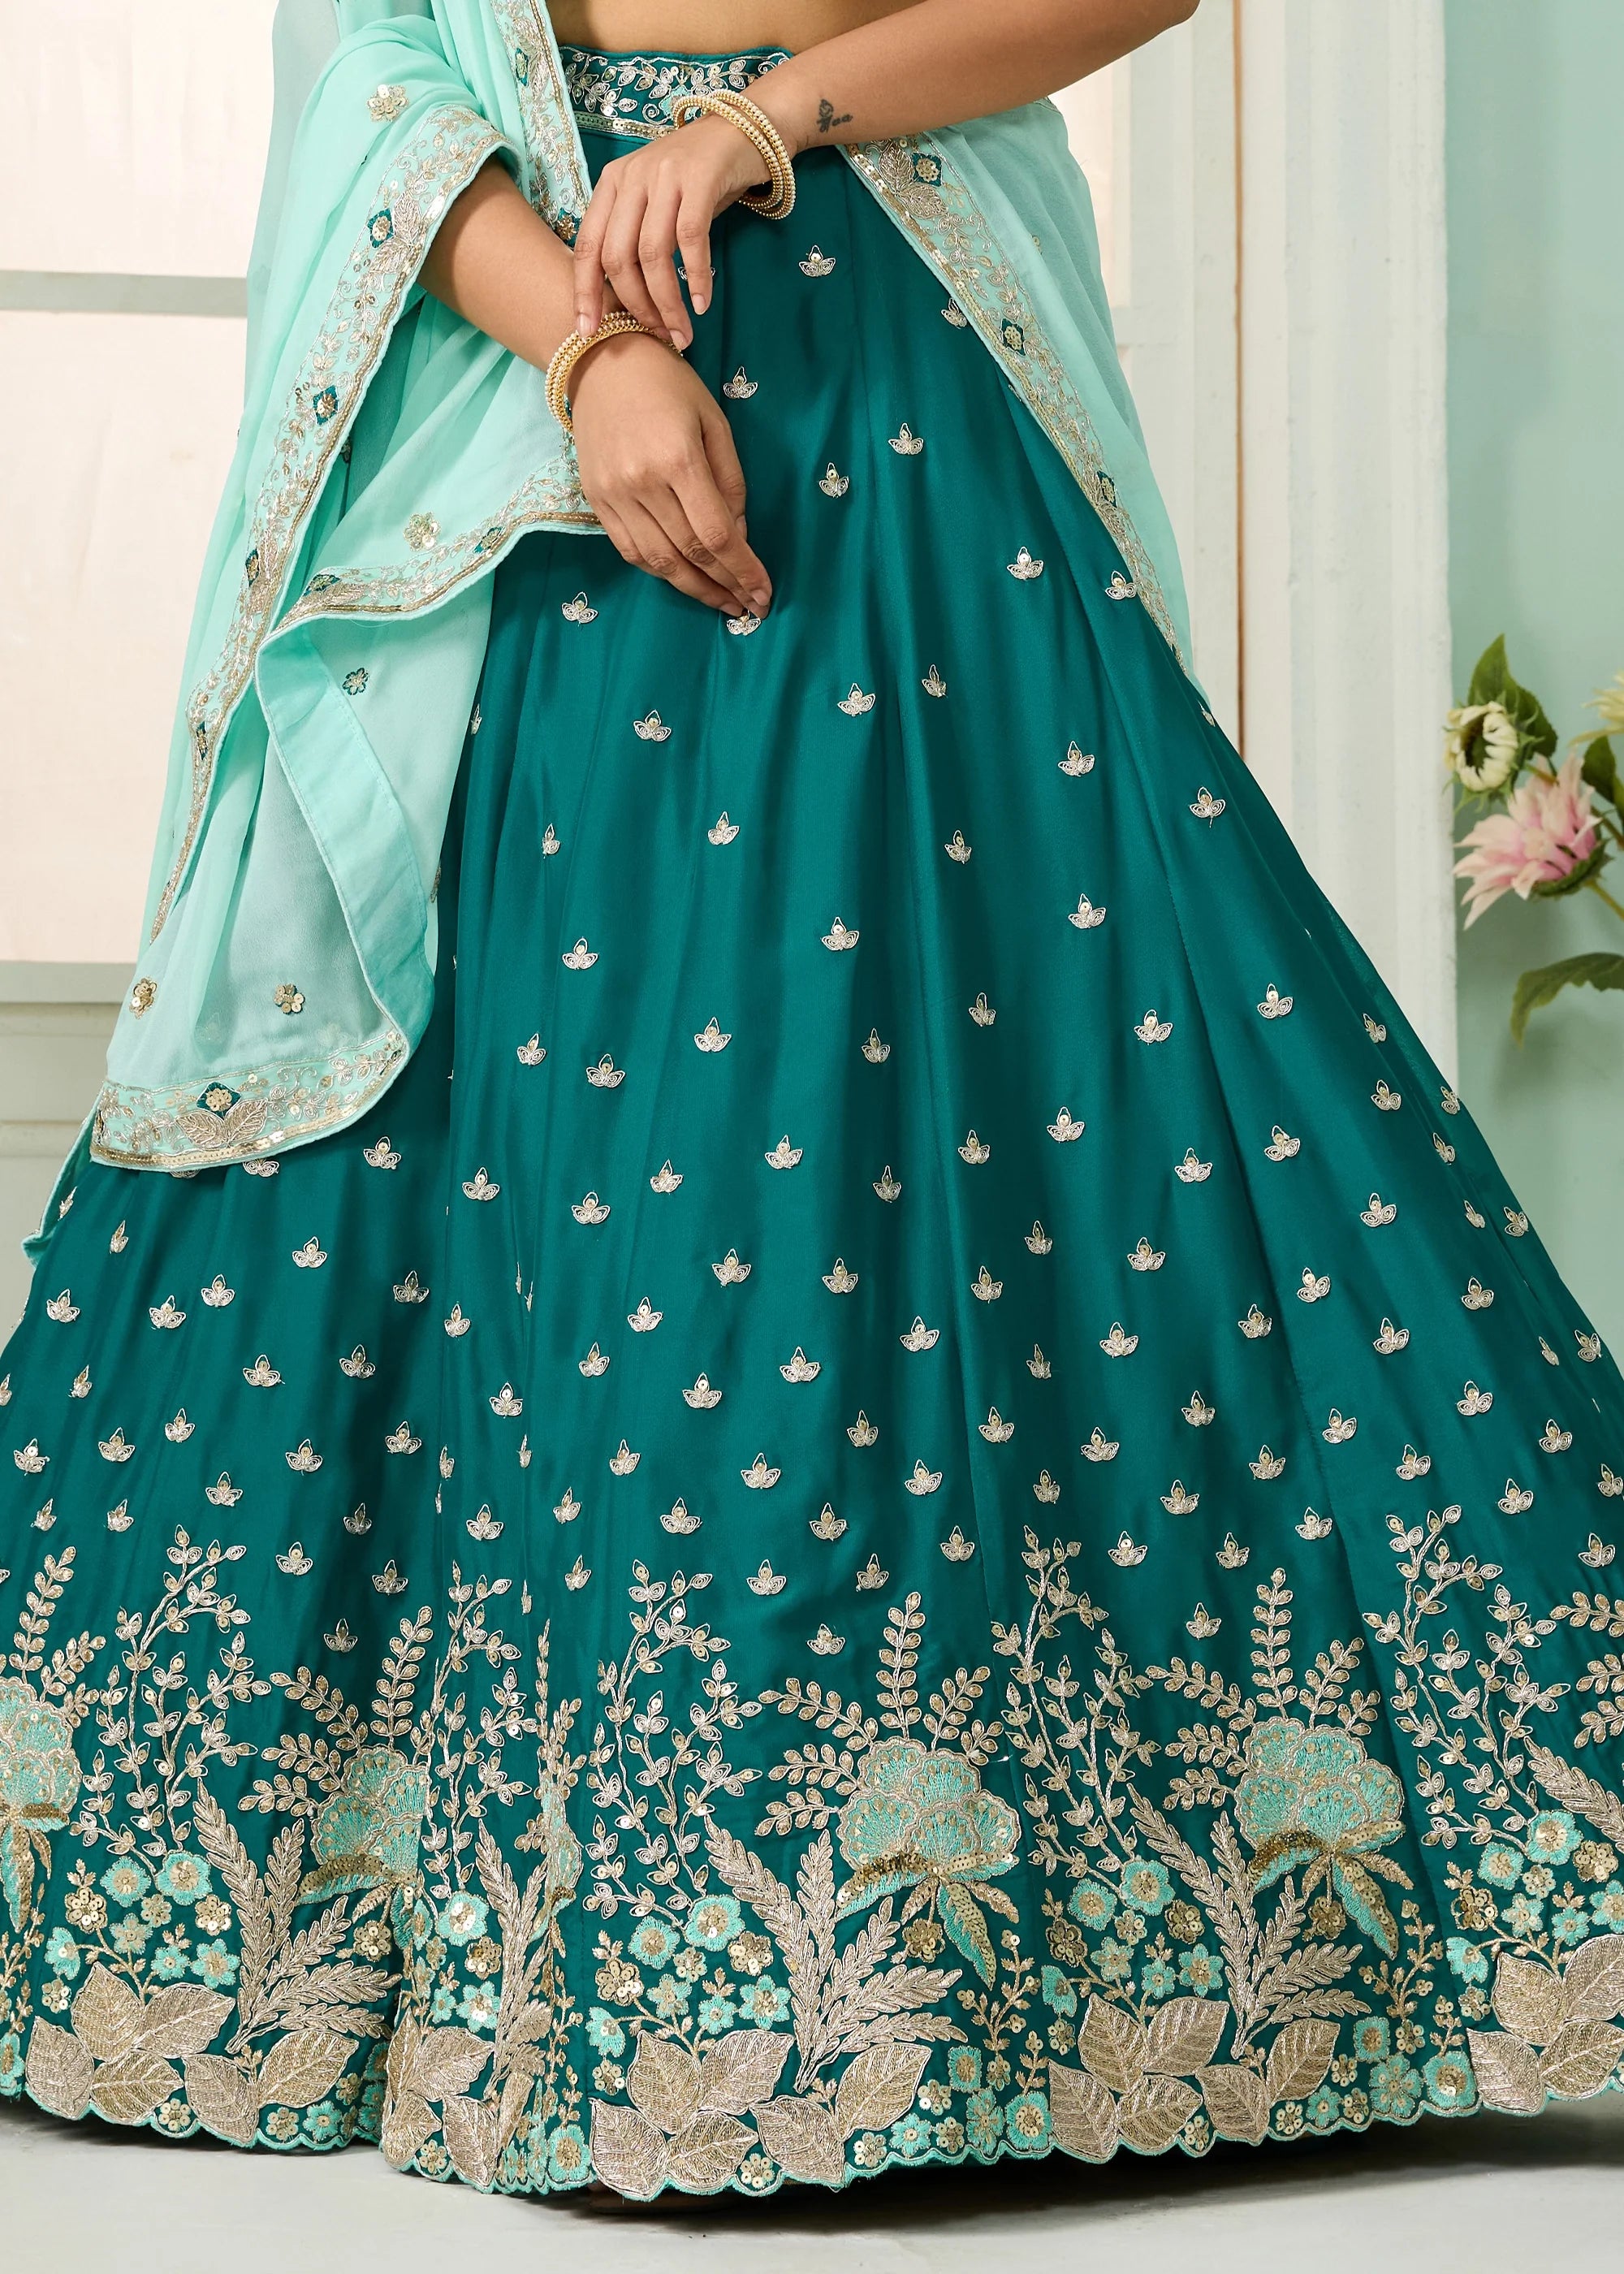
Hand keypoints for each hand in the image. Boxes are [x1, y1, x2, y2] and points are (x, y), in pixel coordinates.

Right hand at [570, 330, 772, 617]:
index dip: (743, 570)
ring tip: (723, 603)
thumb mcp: (714, 423)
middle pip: (690, 553)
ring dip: (695, 589)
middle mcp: (643, 483)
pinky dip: (660, 573)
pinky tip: (685, 580)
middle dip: (725, 586)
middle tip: (750, 607)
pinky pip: (631, 552)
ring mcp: (614, 495)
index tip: (763, 593)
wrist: (602, 363)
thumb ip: (730, 482)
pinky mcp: (596, 501)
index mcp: (678, 459)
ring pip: (659, 562)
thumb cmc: (669, 386)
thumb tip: (739, 537)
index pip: (716, 534)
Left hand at [573, 114, 775, 348]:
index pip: (587, 246)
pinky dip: (696, 278)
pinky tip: (701, 305)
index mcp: (612, 184)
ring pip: (653, 254)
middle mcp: (632, 176)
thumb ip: (636, 235)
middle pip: (618, 257)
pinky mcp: (699, 177)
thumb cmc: (700, 174)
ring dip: (666, 303)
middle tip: (655, 335)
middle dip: (635, 306)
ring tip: (680, 332)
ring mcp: (664, 174)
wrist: (747, 127)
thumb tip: (626, 299)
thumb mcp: (657, 200)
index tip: (589, 333)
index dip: (585, 293)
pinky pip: (690, 240)